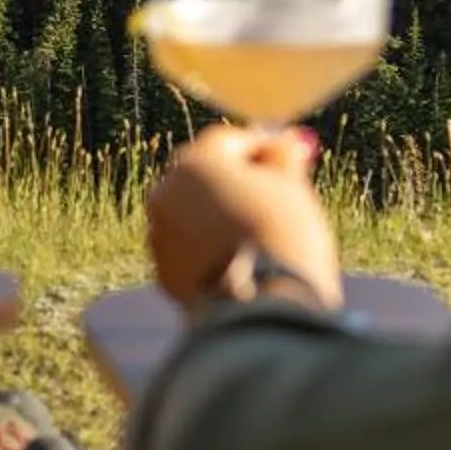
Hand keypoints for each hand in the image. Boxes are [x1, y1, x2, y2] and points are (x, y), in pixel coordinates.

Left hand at [147, 125, 342, 310]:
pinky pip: (190, 251)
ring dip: (220, 217)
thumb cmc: (281, 239)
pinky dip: (210, 250)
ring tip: (259, 235)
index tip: (287, 154)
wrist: (258, 308)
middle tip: (273, 191)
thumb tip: (283, 143)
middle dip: (236, 180)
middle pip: (205, 176)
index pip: (229, 141)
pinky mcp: (163, 273)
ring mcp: (160, 235)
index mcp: (194, 163)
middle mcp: (166, 193)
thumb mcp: (291, 189)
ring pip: (194, 215)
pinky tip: (240, 263)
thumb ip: (283, 158)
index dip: (261, 146)